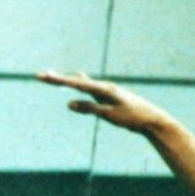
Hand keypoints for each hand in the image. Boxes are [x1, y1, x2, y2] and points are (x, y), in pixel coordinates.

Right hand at [38, 69, 173, 136]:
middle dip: (59, 79)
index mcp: (104, 89)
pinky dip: (81, 83)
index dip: (59, 80)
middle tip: (41, 75)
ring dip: (68, 80)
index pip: (76, 84)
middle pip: (77, 81)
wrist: (153, 120)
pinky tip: (80, 76)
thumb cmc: (133, 118)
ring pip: (83, 83)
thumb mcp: (110, 115)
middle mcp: (104, 87)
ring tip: (54, 76)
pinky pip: (91, 88)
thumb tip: (69, 103)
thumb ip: (90, 108)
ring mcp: (107, 91)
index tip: (44, 76)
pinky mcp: (110, 97)